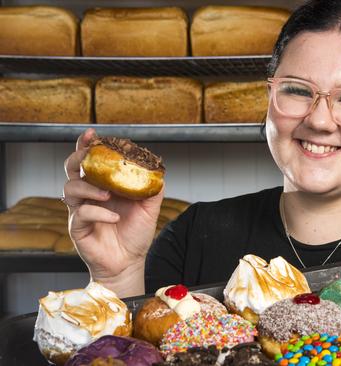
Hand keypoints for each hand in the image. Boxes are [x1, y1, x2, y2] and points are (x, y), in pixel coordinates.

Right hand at [62, 128, 162, 295]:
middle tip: (90, 156)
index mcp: (103, 184)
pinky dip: (98, 212)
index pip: (91, 160)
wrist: (129, 262)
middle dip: (78, 157)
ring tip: (108, 193)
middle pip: (71, 168)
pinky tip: (114, 216)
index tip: (92, 134)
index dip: (88, 145)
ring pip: (70, 188)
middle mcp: (88, 194)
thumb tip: (158, 169)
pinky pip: (81, 213)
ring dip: (89, 187)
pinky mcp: (77, 227)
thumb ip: (152, 188)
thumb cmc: (136, 234)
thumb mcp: (150, 208)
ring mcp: (80, 209)